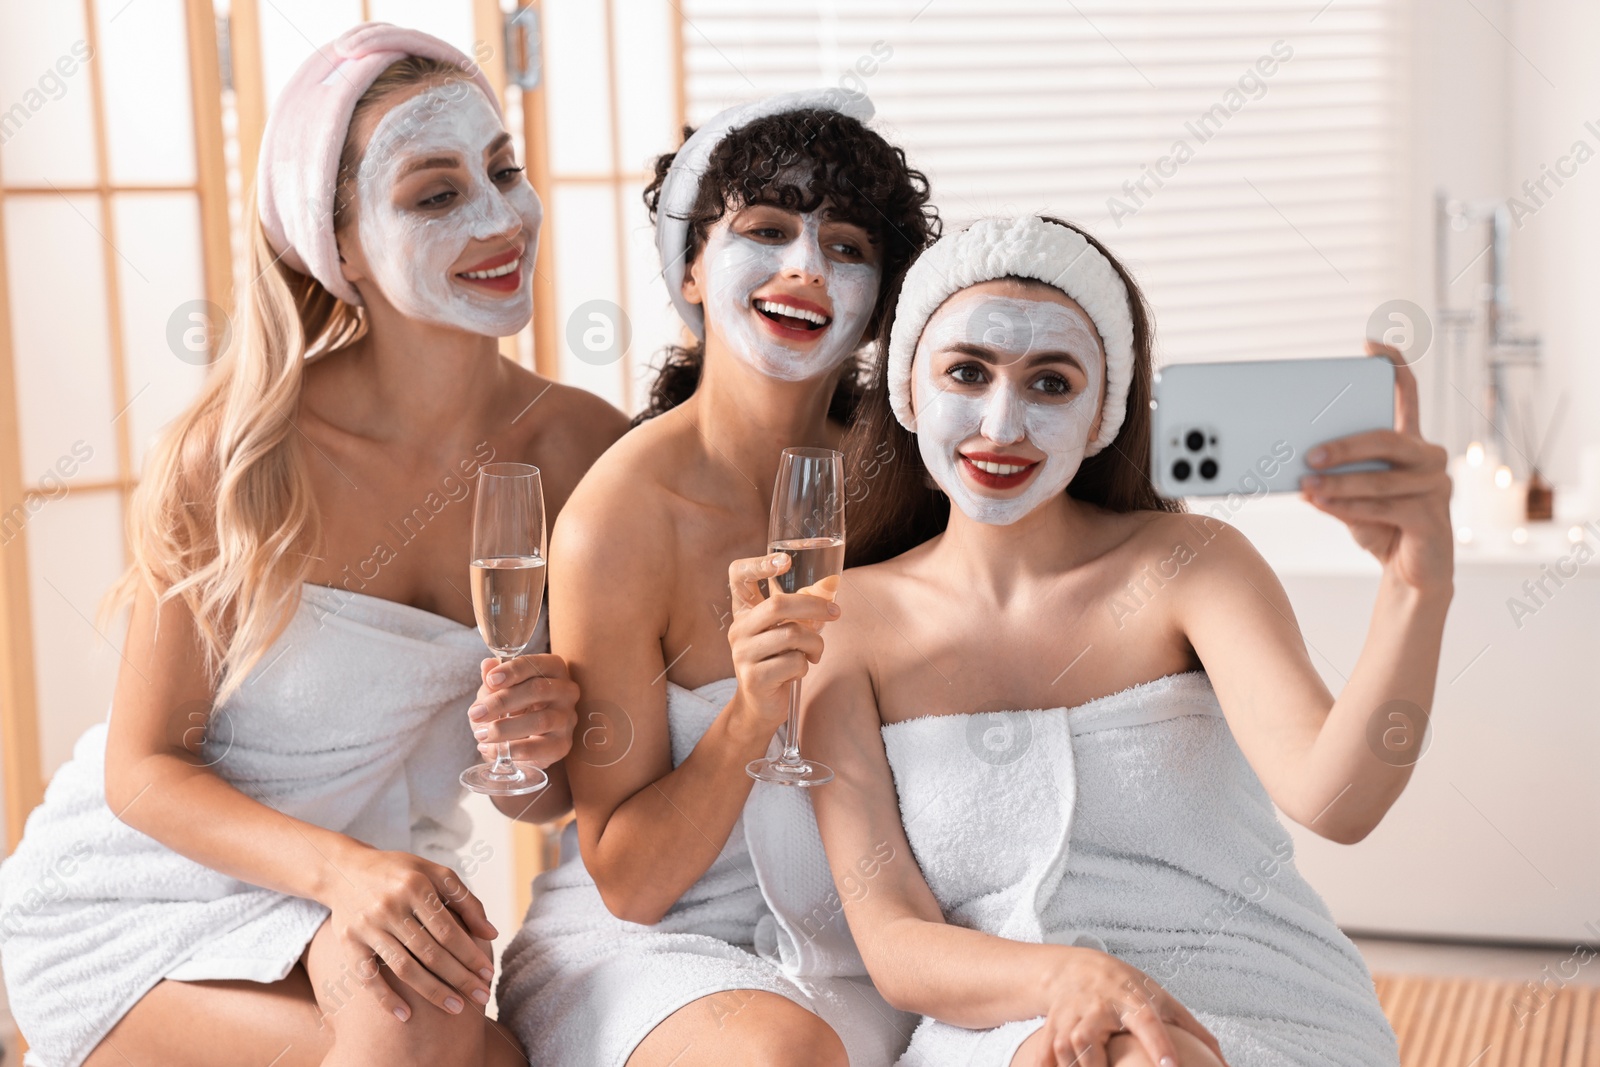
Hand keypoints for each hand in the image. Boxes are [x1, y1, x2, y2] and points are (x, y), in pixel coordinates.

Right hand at [323, 844, 498, 1020]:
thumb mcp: (435, 873)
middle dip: (459, 978)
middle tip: (480, 997)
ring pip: (404, 968)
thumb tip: (491, 934)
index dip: (470, 955)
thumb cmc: (401, 874)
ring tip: (456, 1008)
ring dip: (432, 992)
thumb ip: (466, 900)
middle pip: (430, 952)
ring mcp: (368, 926)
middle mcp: (390, 906)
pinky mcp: (349, 942)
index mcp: (416, 886)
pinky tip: (405, 1016)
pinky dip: (385, 998)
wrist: (344, 870)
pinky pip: (367, 976)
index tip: (488, 974)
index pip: (449, 930)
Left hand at [468, 654, 579, 766]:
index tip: (490, 679)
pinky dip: (510, 750)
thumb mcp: (498, 690)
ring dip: (504, 728)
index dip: (513, 670)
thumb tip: (487, 665)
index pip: (537, 664)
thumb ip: (493, 680)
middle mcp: (567, 691)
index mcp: (553, 669)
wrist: (520, 741)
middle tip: (475, 713)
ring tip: (480, 734)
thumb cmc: (512, 707)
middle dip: (502, 701)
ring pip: (540, 721)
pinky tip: (489, 749)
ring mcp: (567, 719)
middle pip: (538, 690)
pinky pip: (537, 748)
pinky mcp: (562, 745)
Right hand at [725, 552, 840, 734]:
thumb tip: (832, 585)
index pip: (738, 576)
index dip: (758, 563)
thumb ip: (802, 607)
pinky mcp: (754, 678)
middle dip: (814, 606)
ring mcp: (742, 653)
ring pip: (792, 635)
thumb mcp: (786, 630)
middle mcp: (738, 628)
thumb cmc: (778, 660)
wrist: (760, 705)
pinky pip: (793, 662)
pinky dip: (805, 665)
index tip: (784, 561)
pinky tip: (798, 672)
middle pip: (778, 605)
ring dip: (815, 643)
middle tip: (836, 613)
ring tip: (814, 653)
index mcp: (744, 611)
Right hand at [1036, 949, 1226, 1066]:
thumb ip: (1194, 1030)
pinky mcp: (1050, 1031)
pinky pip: (1046, 1061)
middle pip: (1091, 1045)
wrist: (1071, 970)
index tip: (1170, 1065)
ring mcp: (1069, 1020)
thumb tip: (1225, 1062)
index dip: (1157, 1044)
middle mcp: (1096, 1009)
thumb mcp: (1161, 998)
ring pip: (1068, 1056)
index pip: (1146, 1022)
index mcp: (1130, 1000)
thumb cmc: (1124, 987)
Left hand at [1300, 342, 1452, 593]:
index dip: (1394, 366)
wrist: (1408, 573)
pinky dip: (1350, 507)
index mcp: (1411, 442)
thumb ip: (1334, 476)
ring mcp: (1436, 486)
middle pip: (1386, 437)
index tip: (1371, 346)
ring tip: (1305, 487)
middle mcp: (1430, 457)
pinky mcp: (1433, 516)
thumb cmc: (1379, 525)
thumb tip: (1298, 464)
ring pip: (1381, 477)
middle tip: (1308, 455)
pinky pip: (1386, 507)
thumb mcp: (1350, 495)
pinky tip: (1323, 505)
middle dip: (1344, 445)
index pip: (1408, 394)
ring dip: (1338, 483)